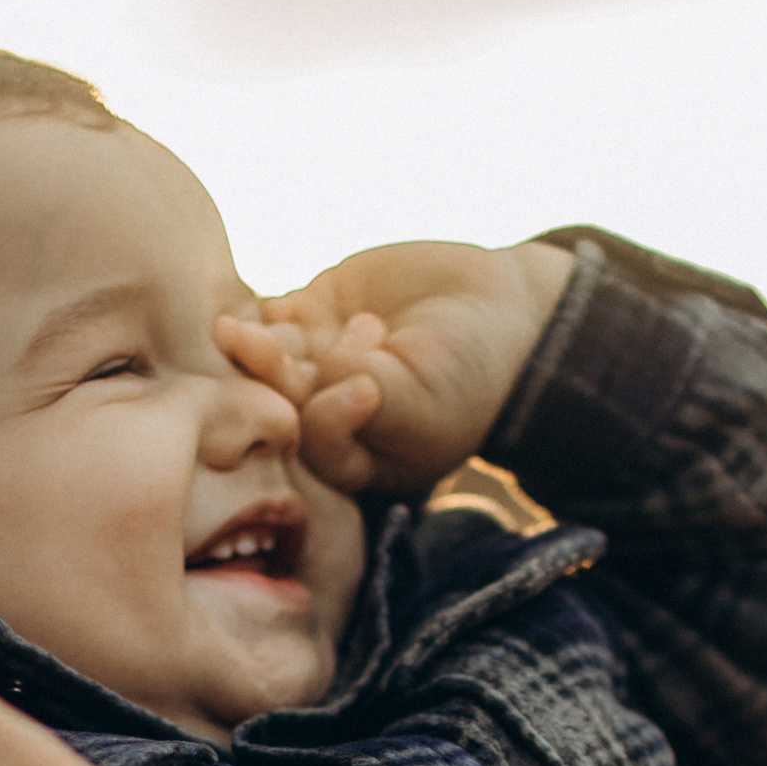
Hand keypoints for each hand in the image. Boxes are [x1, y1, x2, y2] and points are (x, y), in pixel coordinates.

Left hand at [217, 238, 574, 500]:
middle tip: (272, 347)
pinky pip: (269, 313)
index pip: (313, 444)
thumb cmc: (471, 379)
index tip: (369, 387)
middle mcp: (323, 413)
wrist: (503, 316)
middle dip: (272, 375)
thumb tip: (319, 370)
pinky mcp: (311, 311)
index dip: (324, 418)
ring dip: (263, 343)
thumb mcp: (428, 407)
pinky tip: (286, 307)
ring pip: (265, 356)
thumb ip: (372, 402)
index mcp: (351, 458)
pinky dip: (265, 311)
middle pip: (276, 399)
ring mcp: (313, 361)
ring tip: (294, 330)